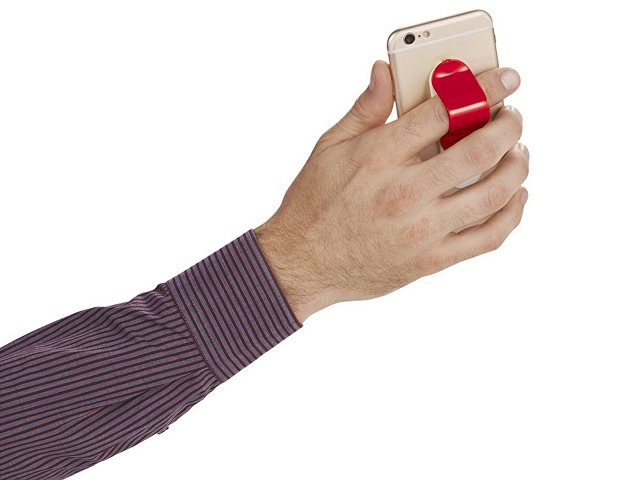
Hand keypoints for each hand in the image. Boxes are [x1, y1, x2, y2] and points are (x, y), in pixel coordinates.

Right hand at [254, 61, 527, 322]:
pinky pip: (487, 238)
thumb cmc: (315, 203)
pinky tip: (516, 197)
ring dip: (517, 167)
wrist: (303, 262)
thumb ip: (366, 108)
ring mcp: (421, 230)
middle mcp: (403, 193)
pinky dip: (511, 214)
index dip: (482, 89)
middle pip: (479, 151)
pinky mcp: (430, 260)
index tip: (505, 80)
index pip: (444, 112)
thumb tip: (385, 71)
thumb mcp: (331, 147)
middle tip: (513, 118)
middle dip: (508, 126)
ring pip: (492, 194)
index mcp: (379, 157)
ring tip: (518, 153)